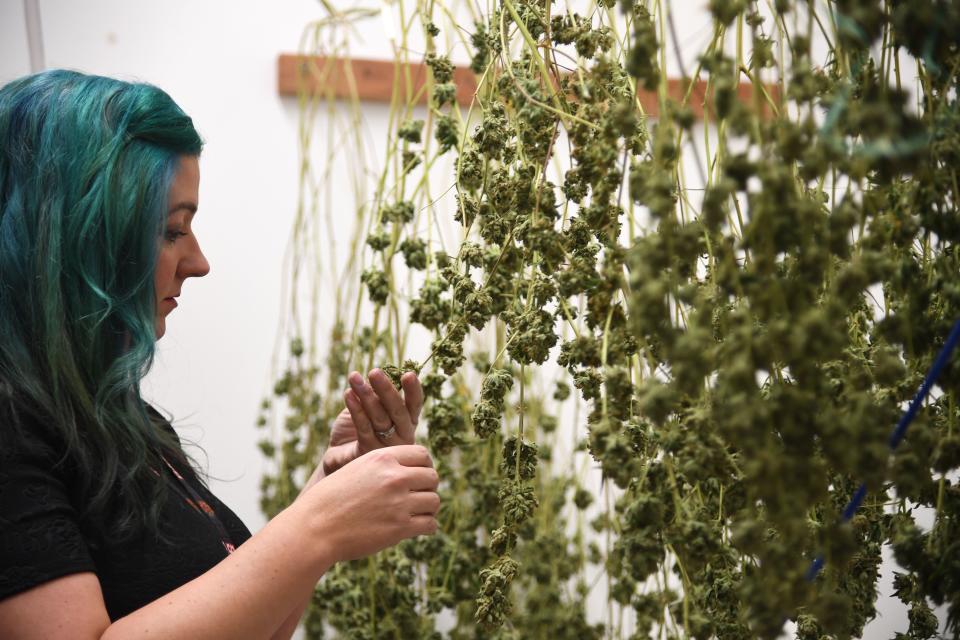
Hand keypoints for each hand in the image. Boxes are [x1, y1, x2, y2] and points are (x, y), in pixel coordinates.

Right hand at [303, 445, 439, 561]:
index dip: (424, 466)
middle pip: (432, 477)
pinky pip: (430, 524)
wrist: (314, 528)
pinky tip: (416, 528)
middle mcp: (394, 477)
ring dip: (427, 508)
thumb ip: (382, 467)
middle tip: (417, 498)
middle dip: (427, 488)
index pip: (423, 455)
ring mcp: (399, 502)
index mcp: (383, 458)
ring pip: (434, 501)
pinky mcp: (400, 528)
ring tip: (414, 514)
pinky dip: (427, 527)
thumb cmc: (330, 500)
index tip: (418, 477)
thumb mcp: (355, 469)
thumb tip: (410, 472)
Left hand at [320, 369, 422, 476]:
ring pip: (379, 418)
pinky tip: (348, 394)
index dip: (414, 390)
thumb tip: (378, 375)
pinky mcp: (369, 452)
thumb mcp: (371, 406)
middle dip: (386, 389)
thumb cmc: (361, 425)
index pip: (415, 404)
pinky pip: (363, 428)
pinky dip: (355, 410)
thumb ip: (377, 394)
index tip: (409, 374)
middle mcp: (403, 434)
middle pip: (397, 411)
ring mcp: (387, 446)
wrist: (342, 454)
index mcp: (408, 420)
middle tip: (374, 372)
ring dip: (366, 395)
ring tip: (355, 378)